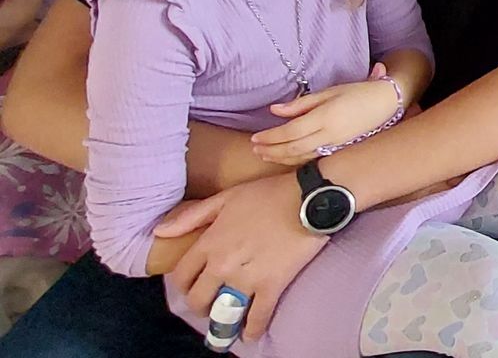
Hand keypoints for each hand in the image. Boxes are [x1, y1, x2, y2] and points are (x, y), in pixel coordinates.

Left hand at [156, 173, 324, 339]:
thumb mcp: (227, 197)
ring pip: (224, 312)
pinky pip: (257, 317)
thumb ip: (193, 215)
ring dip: (223, 322)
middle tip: (209, 303)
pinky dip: (253, 329)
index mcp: (211, 242)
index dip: (184, 284)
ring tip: (227, 324)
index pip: (183, 274)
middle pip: (198, 298)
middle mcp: (223, 264)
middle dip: (200, 305)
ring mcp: (246, 278)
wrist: (308, 199)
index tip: (191, 285)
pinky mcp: (271, 286)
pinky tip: (251, 334)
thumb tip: (160, 231)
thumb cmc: (269, 194)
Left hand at [251, 64, 400, 164]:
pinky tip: (286, 159)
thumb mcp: (330, 92)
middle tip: (254, 149)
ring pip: (301, 157)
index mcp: (325, 117)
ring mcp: (336, 146)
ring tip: (265, 155)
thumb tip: (275, 110)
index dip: (270, 137)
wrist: (388, 104)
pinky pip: (313, 159)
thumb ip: (302, 103)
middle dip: (270, 150)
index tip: (255, 137)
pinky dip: (296, 161)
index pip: (290, 132)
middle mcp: (329, 135)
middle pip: (292, 148)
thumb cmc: (359, 93)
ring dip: (280, 158)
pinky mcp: (340, 151)